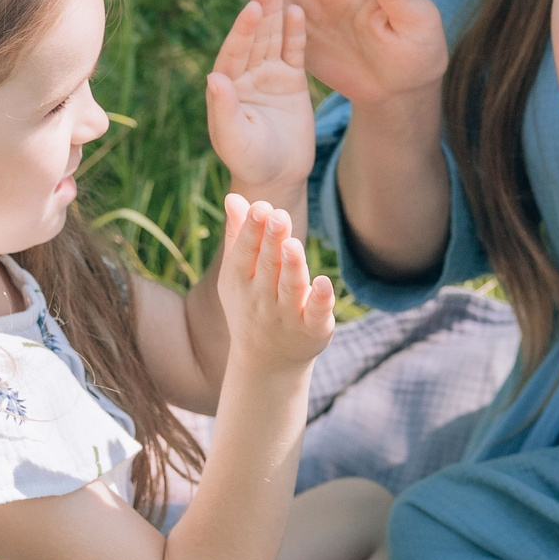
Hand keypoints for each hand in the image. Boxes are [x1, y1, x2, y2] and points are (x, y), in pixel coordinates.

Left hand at [205, 0, 313, 191]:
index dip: (242, 30)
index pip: (234, 51)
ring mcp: (268, 74)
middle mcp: (245, 73)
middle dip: (260, 10)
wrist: (277, 177)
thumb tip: (213, 77)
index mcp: (226, 84)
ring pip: (272, 38)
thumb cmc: (250, 161)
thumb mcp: (235, 139)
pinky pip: (293, 51)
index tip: (251, 8)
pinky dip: (295, 33)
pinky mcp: (291, 80)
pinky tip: (298, 10)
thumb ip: (225, 109)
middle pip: (254, 37)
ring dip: (275, 12)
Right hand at [216, 196, 335, 368]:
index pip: (245, 253)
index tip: (261, 207)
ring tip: (293, 244)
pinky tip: (324, 282)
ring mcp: (287, 316)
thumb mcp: (237, 275)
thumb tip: (234, 197)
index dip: (252, 230)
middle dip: (272, 241)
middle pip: (268, 266)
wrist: (265, 362)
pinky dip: (320, 300)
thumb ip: (238, 235)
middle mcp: (262, 298)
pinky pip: (316, 314)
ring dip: (292, 267)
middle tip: (278, 215)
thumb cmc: (251, 305)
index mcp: (241, 281)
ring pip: (291, 288)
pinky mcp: (313, 330)